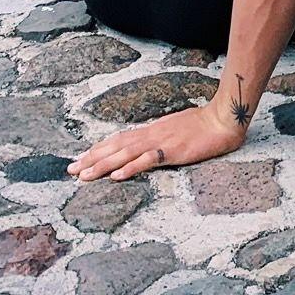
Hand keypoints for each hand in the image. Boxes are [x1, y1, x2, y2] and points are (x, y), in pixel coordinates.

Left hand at [69, 101, 242, 182]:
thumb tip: (150, 146)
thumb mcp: (178, 129)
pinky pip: (148, 160)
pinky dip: (131, 167)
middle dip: (91, 158)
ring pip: (125, 154)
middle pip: (115, 146)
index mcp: (152, 130)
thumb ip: (162, 136)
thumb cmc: (205, 123)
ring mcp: (161, 142)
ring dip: (102, 165)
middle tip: (71, 170)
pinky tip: (117, 175)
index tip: (81, 158)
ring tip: (83, 176)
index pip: (119, 139)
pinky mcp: (173, 151)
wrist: (224, 117)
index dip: (99, 149)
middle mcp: (151, 134)